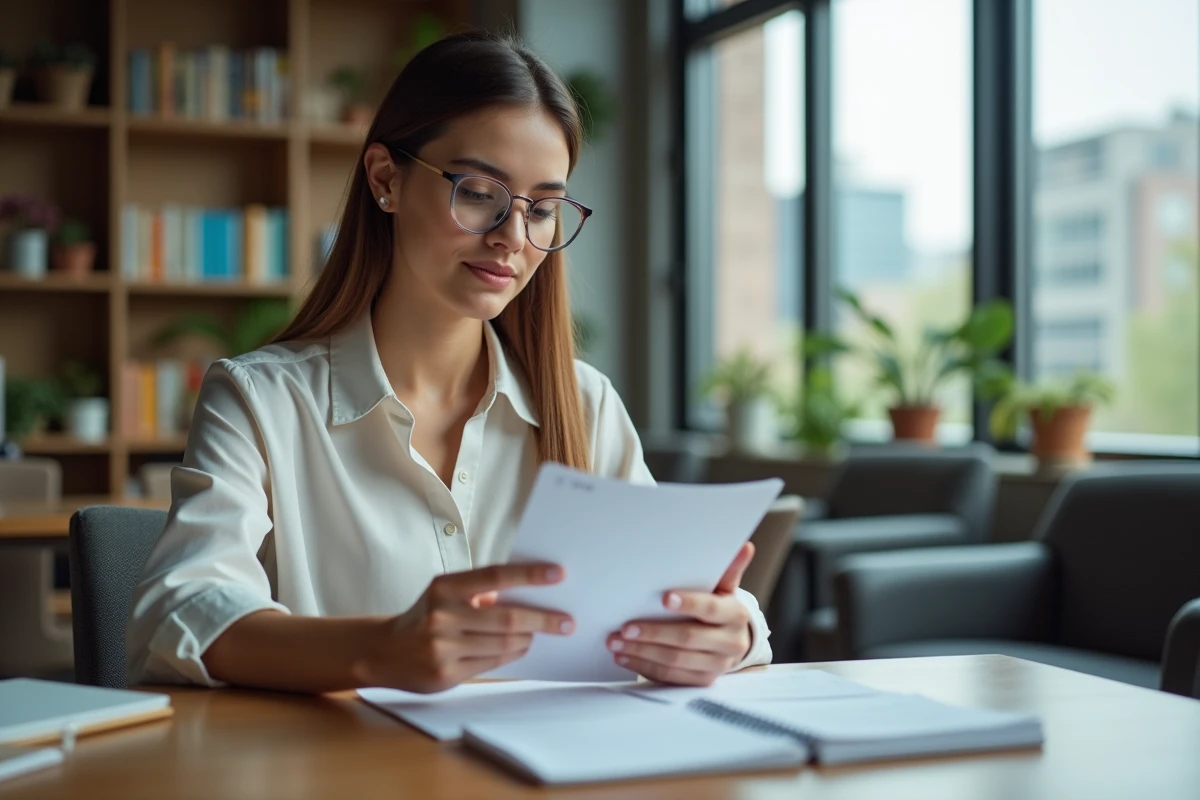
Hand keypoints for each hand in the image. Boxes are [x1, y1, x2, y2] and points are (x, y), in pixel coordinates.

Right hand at [363, 563, 573, 692]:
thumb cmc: (424, 616)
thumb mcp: (444, 594)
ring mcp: (442, 647)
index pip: (495, 577)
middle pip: (507, 618)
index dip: (529, 575)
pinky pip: (492, 663)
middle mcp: (442, 615)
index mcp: (443, 587)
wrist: (383, 652)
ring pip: (503, 644)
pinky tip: (520, 647)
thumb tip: (528, 592)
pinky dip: (512, 654)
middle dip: (543, 619)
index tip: (558, 574)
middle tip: (566, 621)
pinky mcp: (445, 674)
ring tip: (539, 634)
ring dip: (527, 639)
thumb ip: (478, 592)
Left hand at [607, 542, 754, 686]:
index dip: (688, 603)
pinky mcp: (702, 681)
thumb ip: (729, 569)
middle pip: (688, 638)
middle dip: (653, 633)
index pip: (711, 608)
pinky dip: (644, 666)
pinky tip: (625, 656)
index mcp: (736, 614)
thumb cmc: (720, 607)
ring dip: (642, 652)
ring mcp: (717, 665)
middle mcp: (731, 642)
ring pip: (675, 661)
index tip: (663, 599)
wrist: (732, 640)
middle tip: (625, 627)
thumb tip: (745, 547)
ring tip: (616, 642)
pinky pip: (670, 677)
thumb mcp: (725, 588)